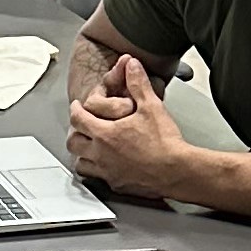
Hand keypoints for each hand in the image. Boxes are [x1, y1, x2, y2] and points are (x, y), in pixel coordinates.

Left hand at [67, 52, 185, 198]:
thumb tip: (131, 66)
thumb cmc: (165, 142)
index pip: (78, 118)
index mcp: (105, 133)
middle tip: (80, 126)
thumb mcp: (151, 106)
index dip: (76, 109)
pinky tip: (106, 166)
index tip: (77, 106)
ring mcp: (108, 172)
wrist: (177, 170)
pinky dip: (97, 170)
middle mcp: (101, 154)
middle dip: (74, 132)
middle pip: (73, 142)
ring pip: (81, 164)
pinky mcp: (117, 185)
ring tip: (89, 147)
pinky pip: (98, 178)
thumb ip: (138, 84)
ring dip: (82, 154)